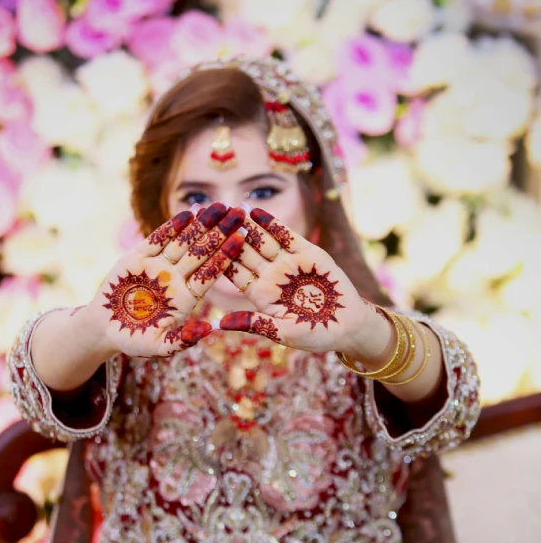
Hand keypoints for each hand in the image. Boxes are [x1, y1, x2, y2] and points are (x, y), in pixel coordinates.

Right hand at [87, 204, 245, 358]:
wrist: (104, 329)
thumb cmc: (134, 340)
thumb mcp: (159, 345)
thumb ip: (183, 340)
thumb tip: (209, 329)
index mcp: (186, 297)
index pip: (210, 272)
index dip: (225, 254)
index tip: (241, 238)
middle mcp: (176, 278)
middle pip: (202, 251)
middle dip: (220, 232)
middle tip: (239, 212)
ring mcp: (158, 266)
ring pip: (184, 241)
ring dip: (201, 223)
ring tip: (219, 206)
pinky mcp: (137, 257)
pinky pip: (157, 239)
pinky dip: (171, 226)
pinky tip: (188, 214)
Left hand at [219, 208, 388, 357]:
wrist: (348, 326)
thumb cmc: (314, 334)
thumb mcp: (282, 332)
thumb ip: (254, 324)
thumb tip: (219, 324)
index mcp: (260, 294)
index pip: (233, 273)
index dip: (215, 259)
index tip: (194, 246)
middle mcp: (270, 275)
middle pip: (243, 251)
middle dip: (224, 234)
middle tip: (203, 217)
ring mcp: (288, 262)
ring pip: (261, 239)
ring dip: (244, 223)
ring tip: (225, 207)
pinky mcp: (307, 252)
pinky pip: (285, 235)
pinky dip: (270, 222)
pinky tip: (254, 210)